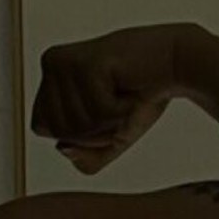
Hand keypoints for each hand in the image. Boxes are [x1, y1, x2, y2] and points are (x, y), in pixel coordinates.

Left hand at [30, 23, 190, 175]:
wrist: (178, 64)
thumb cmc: (139, 98)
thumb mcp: (107, 141)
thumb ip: (84, 159)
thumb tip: (62, 148)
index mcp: (48, 75)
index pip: (41, 128)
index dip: (77, 134)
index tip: (103, 110)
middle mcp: (51, 62)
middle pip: (59, 129)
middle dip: (96, 131)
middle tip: (118, 104)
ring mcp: (67, 60)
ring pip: (77, 125)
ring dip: (111, 121)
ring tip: (124, 96)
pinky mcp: (87, 62)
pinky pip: (98, 113)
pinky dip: (122, 111)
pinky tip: (131, 89)